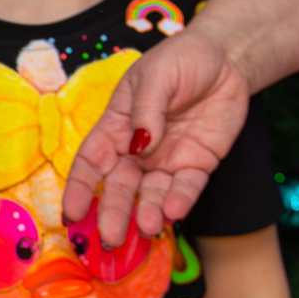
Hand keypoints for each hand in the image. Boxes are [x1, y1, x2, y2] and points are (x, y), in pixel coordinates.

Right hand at [61, 27, 255, 245]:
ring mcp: (167, 160)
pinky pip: (186, 189)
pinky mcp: (197, 165)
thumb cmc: (182, 60)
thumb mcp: (156, 76)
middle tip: (110, 239)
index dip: (80, 188)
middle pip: (120, 187)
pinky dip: (180, 202)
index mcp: (116, 127)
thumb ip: (146, 110)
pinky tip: (173, 213)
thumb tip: (138, 145)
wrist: (227, 58)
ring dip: (147, 213)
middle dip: (113, 213)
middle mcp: (138, 150)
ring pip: (152, 194)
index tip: (71, 214)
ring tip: (148, 228)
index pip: (91, 162)